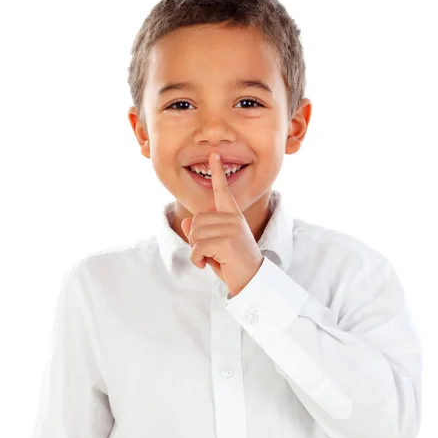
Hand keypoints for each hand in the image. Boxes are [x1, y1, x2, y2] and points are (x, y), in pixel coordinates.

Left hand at [180, 152, 263, 296]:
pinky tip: (207, 265)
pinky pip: (197, 247)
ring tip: (211, 259)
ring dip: (196, 251)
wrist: (252, 282)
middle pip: (196, 220)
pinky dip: (196, 260)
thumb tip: (185, 223)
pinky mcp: (227, 242)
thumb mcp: (213, 247)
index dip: (217, 173)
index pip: (223, 191)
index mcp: (233, 216)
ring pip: (195, 233)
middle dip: (195, 240)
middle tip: (209, 253)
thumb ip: (200, 233)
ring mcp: (232, 229)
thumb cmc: (233, 264)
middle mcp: (234, 218)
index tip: (214, 155)